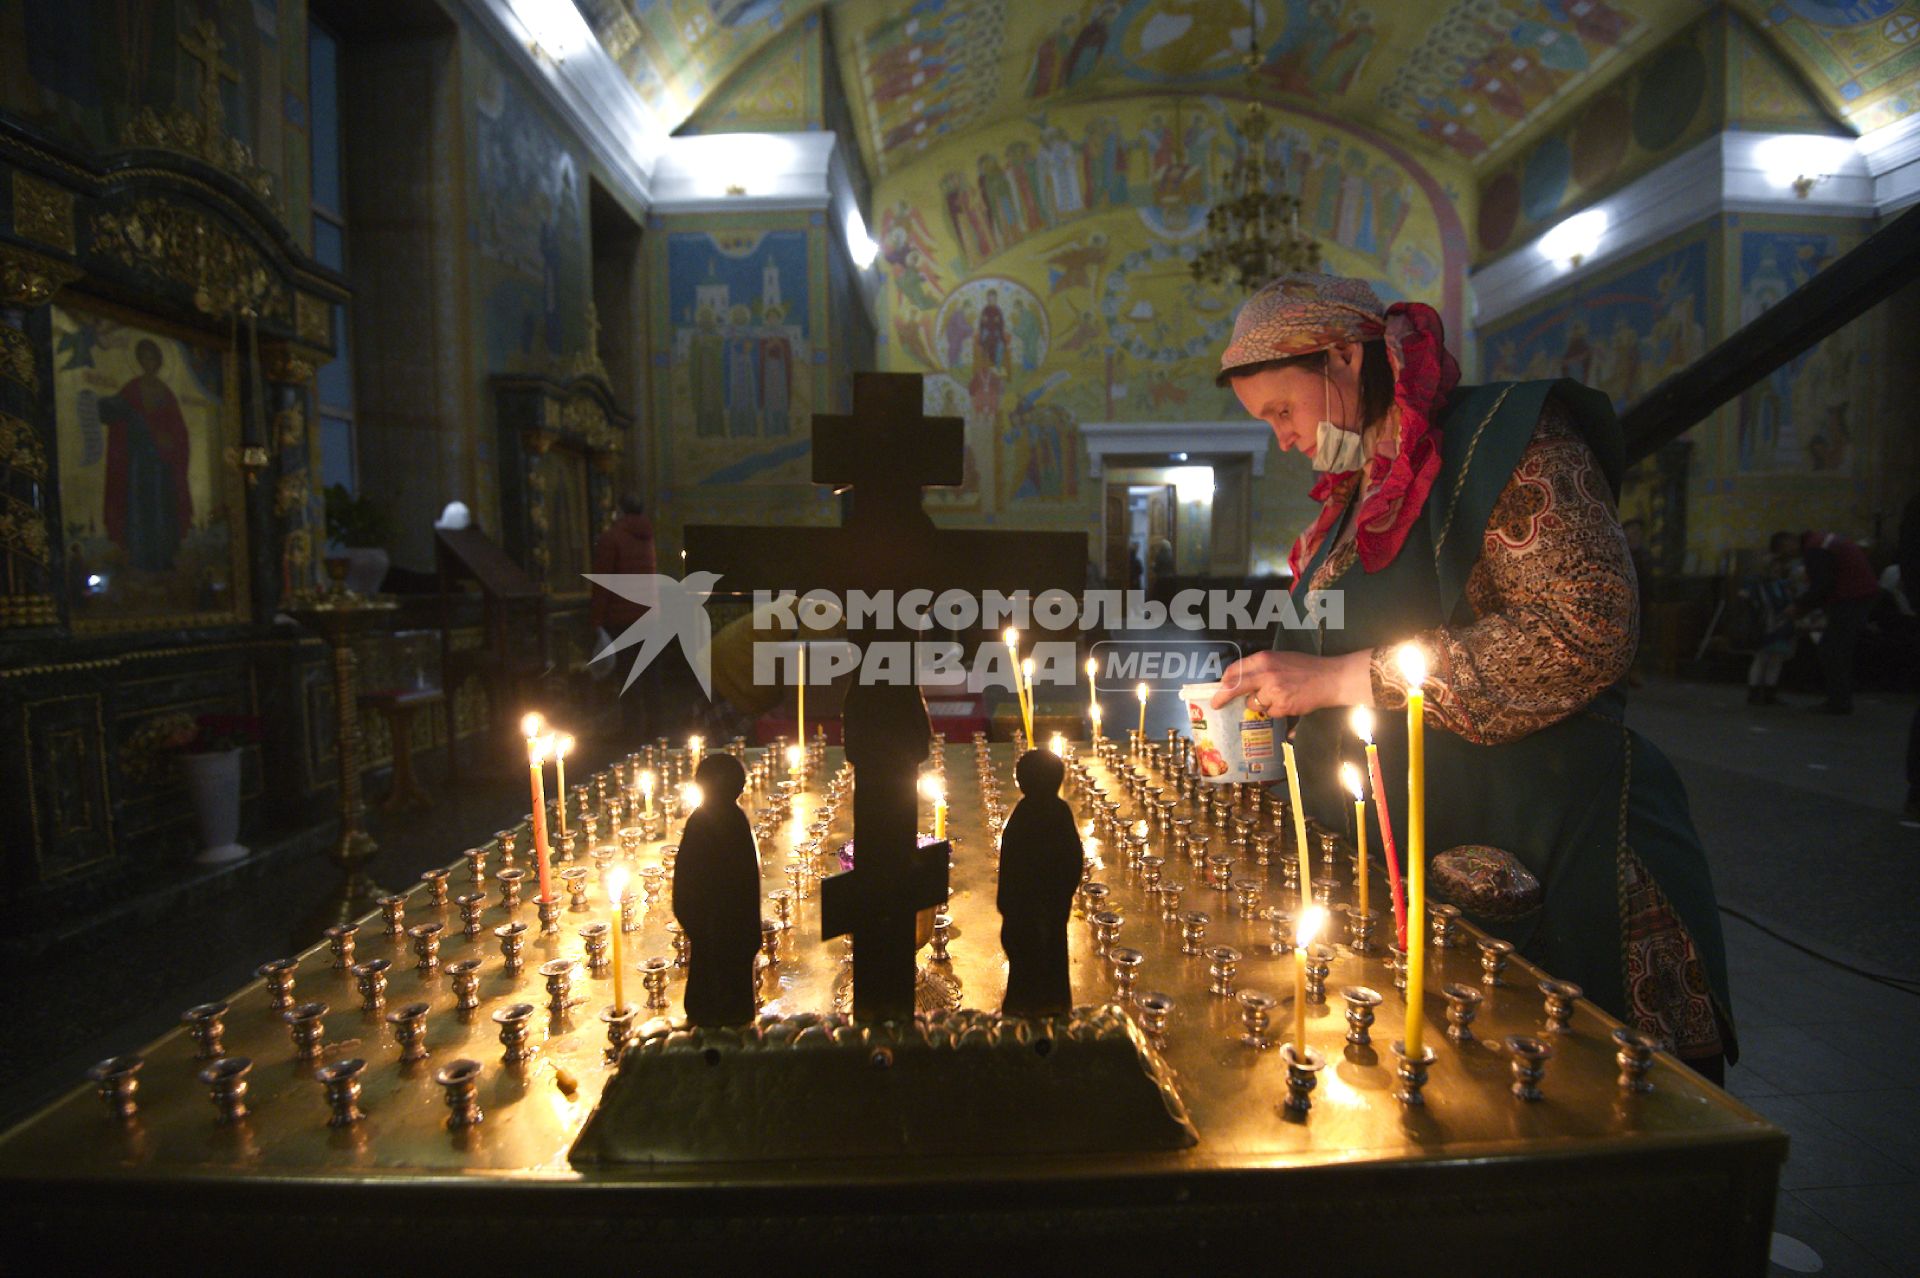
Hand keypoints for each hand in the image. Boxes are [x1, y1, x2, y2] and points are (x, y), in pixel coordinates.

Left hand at [1210, 649, 1372, 717]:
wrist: (1330, 678)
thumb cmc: (1306, 667)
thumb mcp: (1281, 658)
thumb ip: (1260, 667)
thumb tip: (1238, 679)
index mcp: (1264, 658)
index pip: (1236, 670)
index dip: (1225, 680)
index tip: (1220, 686)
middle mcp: (1266, 673)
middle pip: (1236, 687)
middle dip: (1223, 696)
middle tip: (1216, 704)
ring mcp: (1273, 691)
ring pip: (1254, 703)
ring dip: (1261, 703)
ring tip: (1280, 694)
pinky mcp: (1282, 706)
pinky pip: (1269, 712)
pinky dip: (1275, 710)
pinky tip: (1288, 701)